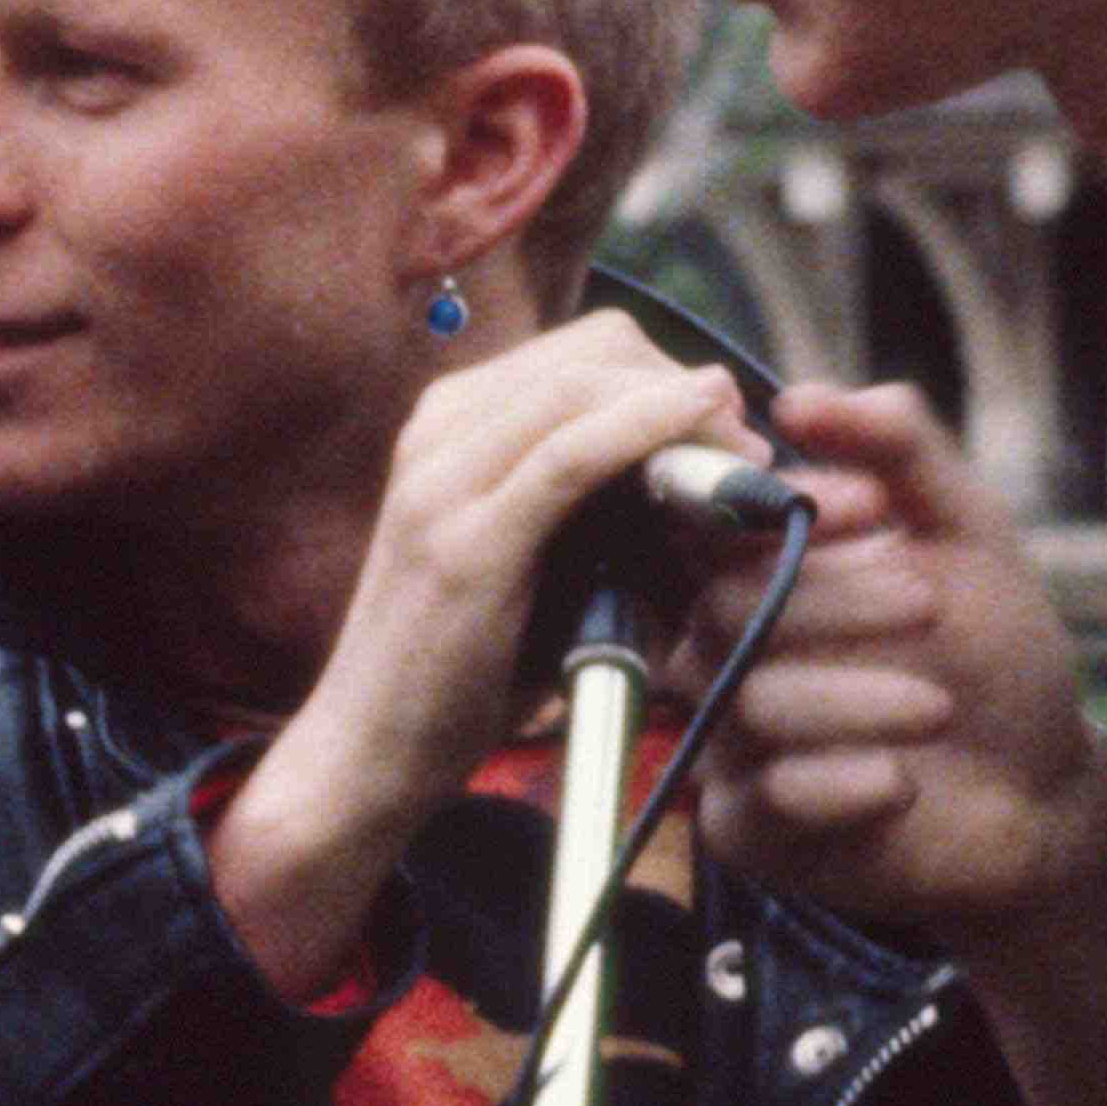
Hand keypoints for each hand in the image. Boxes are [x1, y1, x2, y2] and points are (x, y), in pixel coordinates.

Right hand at [211, 319, 763, 996]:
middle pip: (592, 351)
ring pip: (584, 387)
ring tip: (736, 460)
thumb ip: (596, 511)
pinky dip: (648, 429)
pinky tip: (702, 429)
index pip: (582, 351)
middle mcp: (436, 433)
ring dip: (680, 409)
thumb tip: (704, 480)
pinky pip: (572, 454)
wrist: (363, 754)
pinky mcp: (465, 542)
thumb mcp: (531, 564)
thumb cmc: (460, 672)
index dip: (668, 374)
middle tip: (743, 447)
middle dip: (684, 384)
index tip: (726, 430)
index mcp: (447, 426)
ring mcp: (442, 482)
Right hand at [692, 382, 1106, 952]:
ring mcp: (729, 741)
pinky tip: (900, 781)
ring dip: (855, 697)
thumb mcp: (965, 532)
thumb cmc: (994, 655)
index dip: (765, 508)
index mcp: (760, 571)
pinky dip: (839, 783)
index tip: (866, 507)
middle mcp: (726, 651)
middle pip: (723, 609)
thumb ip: (900, 450)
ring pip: (748, 701)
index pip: (703, 521)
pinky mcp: (748, 829)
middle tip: (930, 603)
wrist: (1039, 792)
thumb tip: (801, 397)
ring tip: (938, 706)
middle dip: (835, 602)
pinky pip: (762, 796)